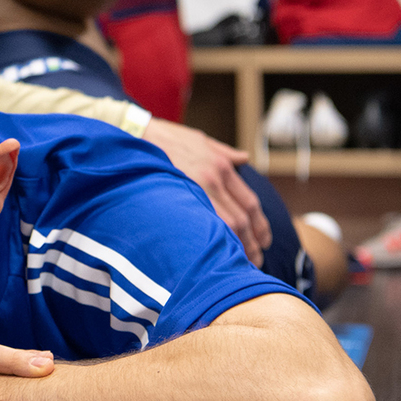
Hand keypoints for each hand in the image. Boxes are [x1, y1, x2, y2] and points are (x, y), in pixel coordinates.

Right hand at [140, 118, 271, 265]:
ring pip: (225, 226)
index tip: (264, 241)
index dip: (260, 226)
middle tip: (256, 260)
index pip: (250, 202)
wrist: (136, 137)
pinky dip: (211, 241)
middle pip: (241, 219)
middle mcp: (213, 178)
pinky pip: (200, 225)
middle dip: (252, 243)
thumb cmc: (167, 138)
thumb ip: (225, 152)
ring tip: (238, 263)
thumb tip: (244, 158)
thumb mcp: (201, 139)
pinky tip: (213, 254)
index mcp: (222, 166)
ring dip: (235, 247)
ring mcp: (195, 188)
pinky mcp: (176, 197)